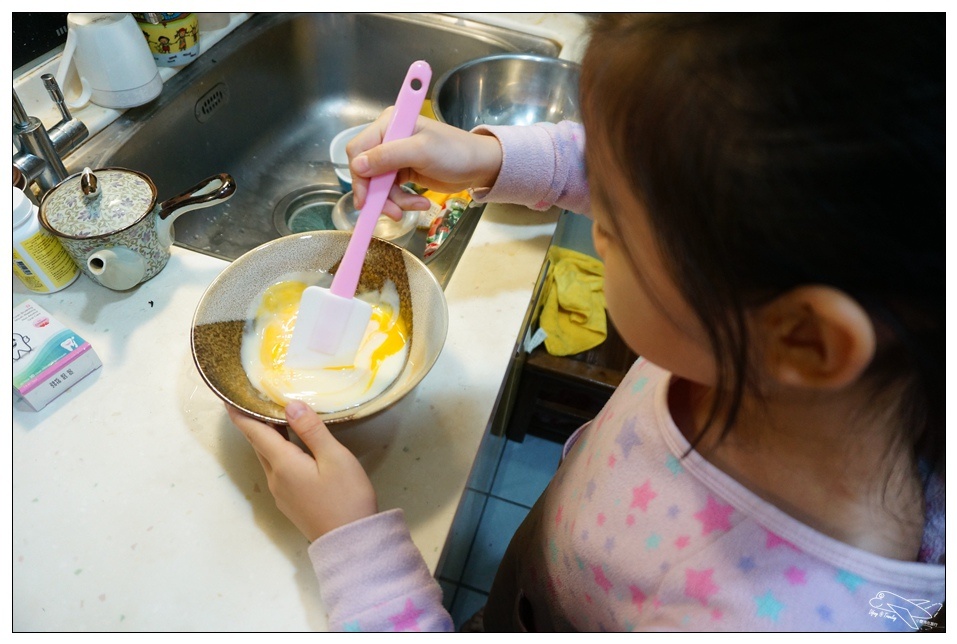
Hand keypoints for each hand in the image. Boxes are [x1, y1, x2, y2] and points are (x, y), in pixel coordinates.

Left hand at [226, 401, 377, 541]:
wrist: (350, 542)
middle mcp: (275, 478)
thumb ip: (312, 430)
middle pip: (259, 445)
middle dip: (253, 423)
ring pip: (268, 458)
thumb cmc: (346, 497)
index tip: (228, 398)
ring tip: (273, 418)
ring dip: (266, 438)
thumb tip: (290, 405)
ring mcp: (281, 493)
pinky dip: (277, 452)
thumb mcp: (335, 458)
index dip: (240, 414)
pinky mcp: (290, 502)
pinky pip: (277, 470)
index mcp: (283, 464)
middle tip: (254, 401)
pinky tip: (291, 447)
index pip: (255, 432)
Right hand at [347, 108, 502, 218]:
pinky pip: (391, 191)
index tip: (366, 199)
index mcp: (389, 124)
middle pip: (366, 171)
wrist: (479, 166)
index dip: (359, 175)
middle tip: (392, 212)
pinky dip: (402, 201)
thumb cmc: (455, 153)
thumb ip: (388, 157)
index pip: (359, 150)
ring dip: (393, 201)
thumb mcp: (421, 152)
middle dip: (378, 194)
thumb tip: (358, 166)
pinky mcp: (403, 172)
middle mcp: (388, 138)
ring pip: (378, 185)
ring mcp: (395, 156)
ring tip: (415, 207)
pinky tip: (420, 204)